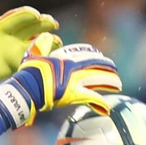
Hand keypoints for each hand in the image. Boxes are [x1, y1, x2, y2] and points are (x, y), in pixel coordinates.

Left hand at [0, 7, 59, 85]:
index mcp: (1, 29)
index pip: (16, 18)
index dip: (26, 15)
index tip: (36, 15)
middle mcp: (13, 36)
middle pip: (31, 26)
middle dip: (42, 23)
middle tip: (53, 23)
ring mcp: (19, 48)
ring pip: (37, 39)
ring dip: (47, 37)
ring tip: (57, 40)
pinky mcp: (23, 60)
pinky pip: (37, 54)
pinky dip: (46, 52)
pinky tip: (55, 53)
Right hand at [0, 39, 121, 127]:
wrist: (26, 88)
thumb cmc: (28, 73)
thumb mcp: (34, 54)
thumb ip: (42, 44)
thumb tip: (48, 35)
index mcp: (65, 59)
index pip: (86, 56)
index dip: (96, 58)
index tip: (102, 59)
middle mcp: (73, 69)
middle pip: (95, 67)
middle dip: (107, 69)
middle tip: (115, 71)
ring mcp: (73, 82)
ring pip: (97, 81)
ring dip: (109, 83)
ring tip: (119, 85)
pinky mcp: (72, 95)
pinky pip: (90, 99)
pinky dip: (99, 104)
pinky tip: (108, 109)